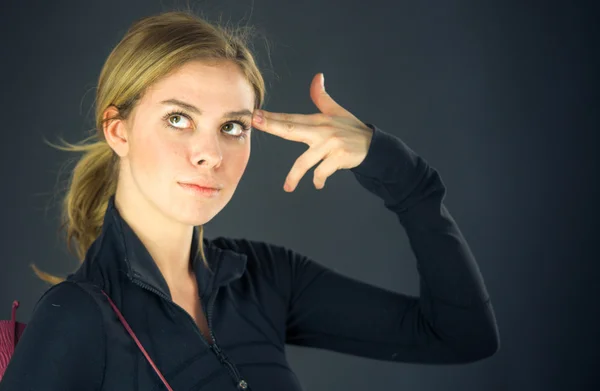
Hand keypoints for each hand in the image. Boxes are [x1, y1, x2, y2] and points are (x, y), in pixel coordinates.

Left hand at [251, 73, 373, 191]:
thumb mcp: (336, 111)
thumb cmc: (351, 129)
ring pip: (305, 162)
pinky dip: (318, 179)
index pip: (290, 118)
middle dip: (272, 125)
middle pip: (291, 128)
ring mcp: (330, 144)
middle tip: (256, 122)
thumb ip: (322, 96)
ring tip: (288, 187)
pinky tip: (318, 183)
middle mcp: (322, 130)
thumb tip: (317, 77)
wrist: (373, 146)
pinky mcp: (338, 157)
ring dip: (294, 176)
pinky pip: (321, 171)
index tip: (255, 114)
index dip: (272, 116)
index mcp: (318, 120)